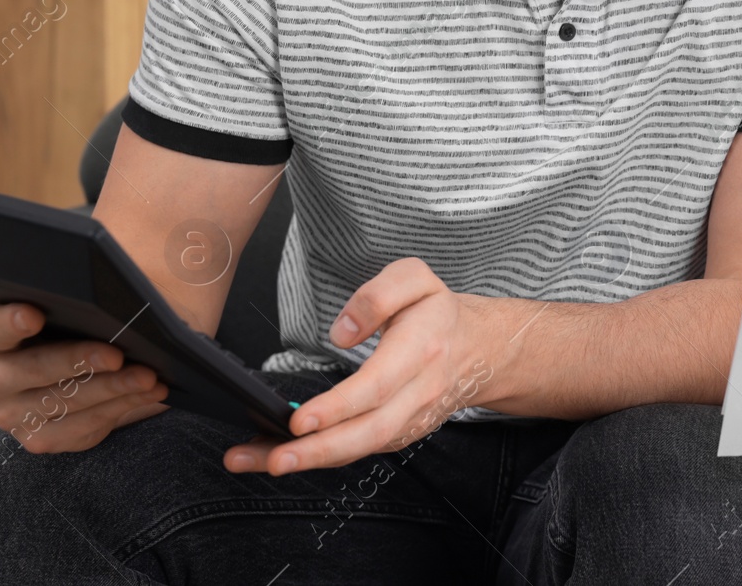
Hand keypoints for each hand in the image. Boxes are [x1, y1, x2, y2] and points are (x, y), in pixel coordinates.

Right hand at [0, 303, 169, 454]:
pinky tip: (152, 392)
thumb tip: (109, 298)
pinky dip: (124, 405)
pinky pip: (86, 425)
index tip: (33, 315)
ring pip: (66, 402)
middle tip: (116, 356)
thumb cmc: (59, 336)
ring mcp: (17, 415)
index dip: (11, 323)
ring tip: (148, 376)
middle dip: (78, 361)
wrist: (48, 384)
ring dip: (113, 388)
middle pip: (36, 370)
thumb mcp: (55, 321)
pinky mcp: (42, 438)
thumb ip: (63, 311)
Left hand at [224, 258, 498, 474]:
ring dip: (312, 461)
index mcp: (422, 348)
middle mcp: (419, 392)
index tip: (299, 420)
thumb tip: (343, 333)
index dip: (338, 407)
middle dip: (320, 451)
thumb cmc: (438, 312)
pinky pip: (360, 450)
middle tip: (274, 460)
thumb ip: (379, 294)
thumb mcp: (417, 279)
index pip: (378, 385)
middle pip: (370, 432)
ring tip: (260, 462)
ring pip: (362, 448)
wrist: (481, 349)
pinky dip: (322, 458)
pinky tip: (283, 456)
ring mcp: (412, 419)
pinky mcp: (401, 433)